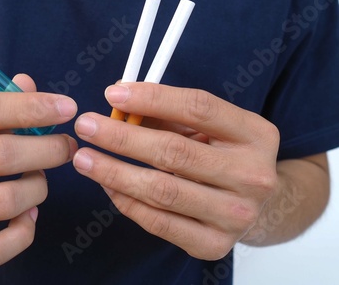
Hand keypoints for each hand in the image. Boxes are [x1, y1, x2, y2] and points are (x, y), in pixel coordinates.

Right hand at [0, 74, 77, 266]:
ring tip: (40, 180)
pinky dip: (26, 231)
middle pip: (2, 154)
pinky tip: (29, 215)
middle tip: (67, 147)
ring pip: (7, 200)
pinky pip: (0, 247)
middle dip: (48, 149)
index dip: (32, 106)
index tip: (68, 108)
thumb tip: (28, 83)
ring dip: (38, 188)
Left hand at [73, 82, 278, 259]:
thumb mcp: (208, 127)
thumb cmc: (221, 155)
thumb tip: (118, 101)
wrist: (255, 207)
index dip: (152, 99)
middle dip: (121, 137)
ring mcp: (236, 215)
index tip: (113, 94)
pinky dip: (126, 201)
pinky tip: (107, 184)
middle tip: (86, 126)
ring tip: (84, 158)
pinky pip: (157, 222)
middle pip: (175, 152)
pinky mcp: (214, 245)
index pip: (199, 108)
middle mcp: (253, 176)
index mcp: (255, 134)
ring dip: (114, 172)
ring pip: (161, 190)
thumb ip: (169, 113)